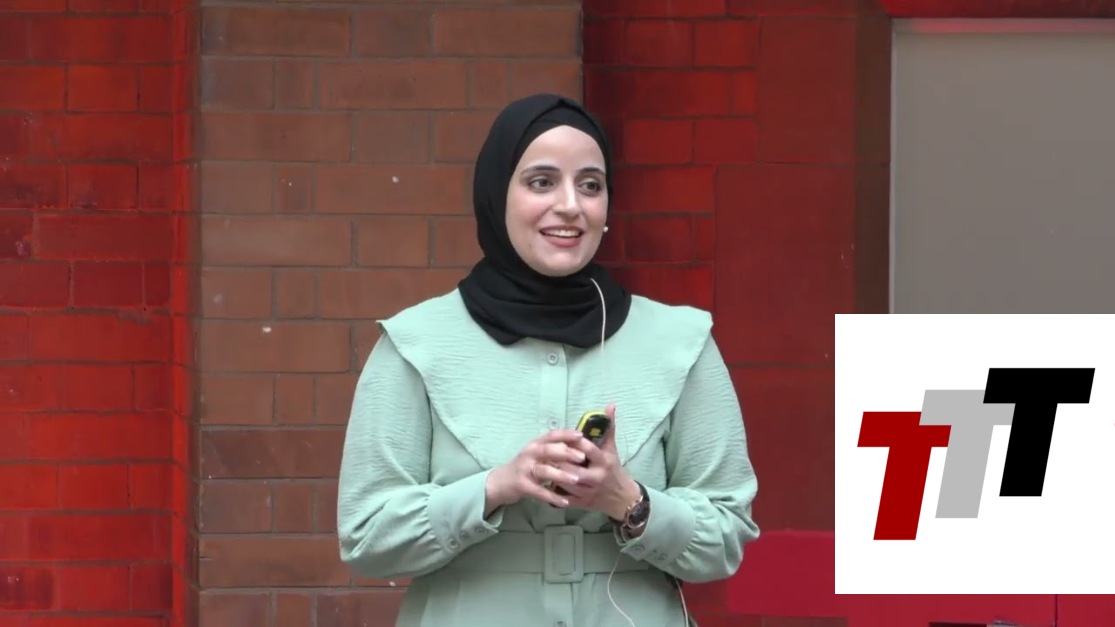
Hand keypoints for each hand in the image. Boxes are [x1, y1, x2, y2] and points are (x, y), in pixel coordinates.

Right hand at [484, 429, 586, 511]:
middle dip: (567, 453)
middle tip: (582, 458)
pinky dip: (552, 497)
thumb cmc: (524, 468)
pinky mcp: (521, 485)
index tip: (581, 435)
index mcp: (535, 444)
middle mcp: (529, 454)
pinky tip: (565, 502)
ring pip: (545, 470)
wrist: (500, 483)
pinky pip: (539, 491)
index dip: (566, 434)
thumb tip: (577, 447)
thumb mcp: (536, 455)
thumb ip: (552, 450)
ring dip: (561, 475)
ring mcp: (524, 469)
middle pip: (548, 450)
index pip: (551, 435)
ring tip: (576, 480)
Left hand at [552, 404, 640, 519]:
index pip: (588, 450)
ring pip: (566, 484)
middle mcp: (597, 478)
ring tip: (543, 466)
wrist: (622, 497)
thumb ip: (609, 427)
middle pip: (573, 469)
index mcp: (604, 462)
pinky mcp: (582, 504)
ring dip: (553, 476)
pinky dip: (553, 492)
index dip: (575, 443)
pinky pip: (565, 499)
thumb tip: (610, 405)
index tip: (565, 437)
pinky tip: (545, 483)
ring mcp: (589, 492)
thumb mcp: (612, 448)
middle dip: (559, 462)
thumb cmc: (614, 469)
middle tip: (545, 453)